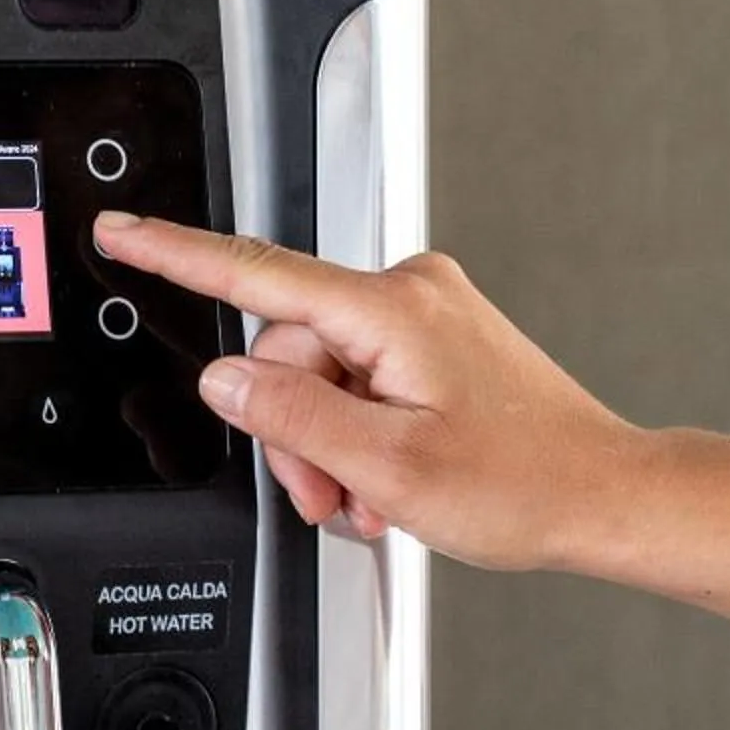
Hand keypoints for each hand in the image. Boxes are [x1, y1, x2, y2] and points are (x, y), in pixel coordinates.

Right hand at [92, 212, 640, 571]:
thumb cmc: (527, 484)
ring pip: (323, 374)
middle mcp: (410, 294)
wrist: (605, 496)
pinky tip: (389, 476)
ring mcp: (426, 315)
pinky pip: (361, 378)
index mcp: (393, 311)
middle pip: (290, 352)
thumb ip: (293, 417)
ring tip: (371, 497)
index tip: (124, 231)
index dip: (177, 255)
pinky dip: (359, 432)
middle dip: (294, 430)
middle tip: (330, 494)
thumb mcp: (388, 466)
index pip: (258, 274)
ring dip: (329, 443)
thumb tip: (228, 380)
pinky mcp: (436, 340)